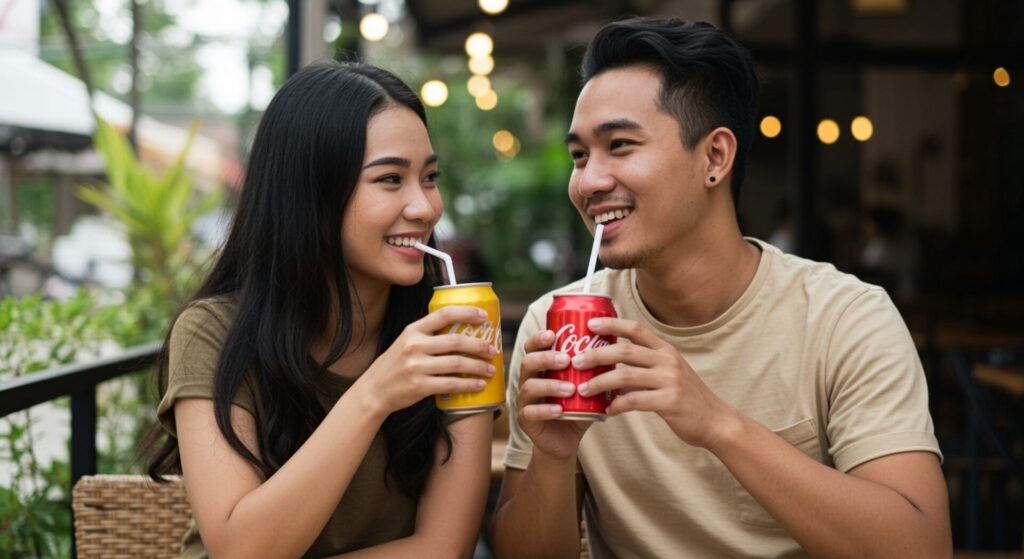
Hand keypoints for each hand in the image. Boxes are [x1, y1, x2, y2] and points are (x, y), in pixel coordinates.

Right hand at [357, 306, 496, 414]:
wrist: (374, 390)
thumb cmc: (395, 365)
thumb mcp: (406, 342)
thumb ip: (428, 335)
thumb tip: (462, 330)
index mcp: (413, 330)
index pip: (444, 314)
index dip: (467, 312)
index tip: (485, 316)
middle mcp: (414, 346)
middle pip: (456, 341)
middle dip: (479, 345)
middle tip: (493, 349)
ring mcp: (417, 366)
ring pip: (457, 364)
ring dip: (478, 367)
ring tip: (491, 369)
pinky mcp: (420, 386)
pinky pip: (451, 384)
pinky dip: (469, 385)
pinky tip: (479, 385)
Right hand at [515, 329, 592, 461]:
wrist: (566, 440)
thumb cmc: (575, 408)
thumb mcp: (586, 386)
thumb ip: (597, 371)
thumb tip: (620, 351)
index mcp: (540, 368)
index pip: (532, 347)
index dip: (539, 339)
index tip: (553, 334)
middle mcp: (529, 380)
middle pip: (528, 362)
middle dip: (546, 358)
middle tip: (566, 360)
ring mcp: (524, 401)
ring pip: (529, 387)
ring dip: (550, 385)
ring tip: (570, 389)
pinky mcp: (525, 420)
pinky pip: (530, 413)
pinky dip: (545, 410)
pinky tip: (559, 410)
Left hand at [573, 317, 734, 448]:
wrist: (714, 420)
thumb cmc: (686, 397)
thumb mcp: (668, 373)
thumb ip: (642, 367)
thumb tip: (608, 367)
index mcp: (665, 350)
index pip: (636, 329)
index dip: (612, 324)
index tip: (590, 324)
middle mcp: (667, 360)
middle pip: (625, 350)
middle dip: (596, 354)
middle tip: (576, 360)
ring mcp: (670, 380)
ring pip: (625, 375)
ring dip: (600, 382)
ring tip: (583, 389)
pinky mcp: (669, 402)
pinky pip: (635, 401)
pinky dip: (617, 405)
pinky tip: (608, 410)